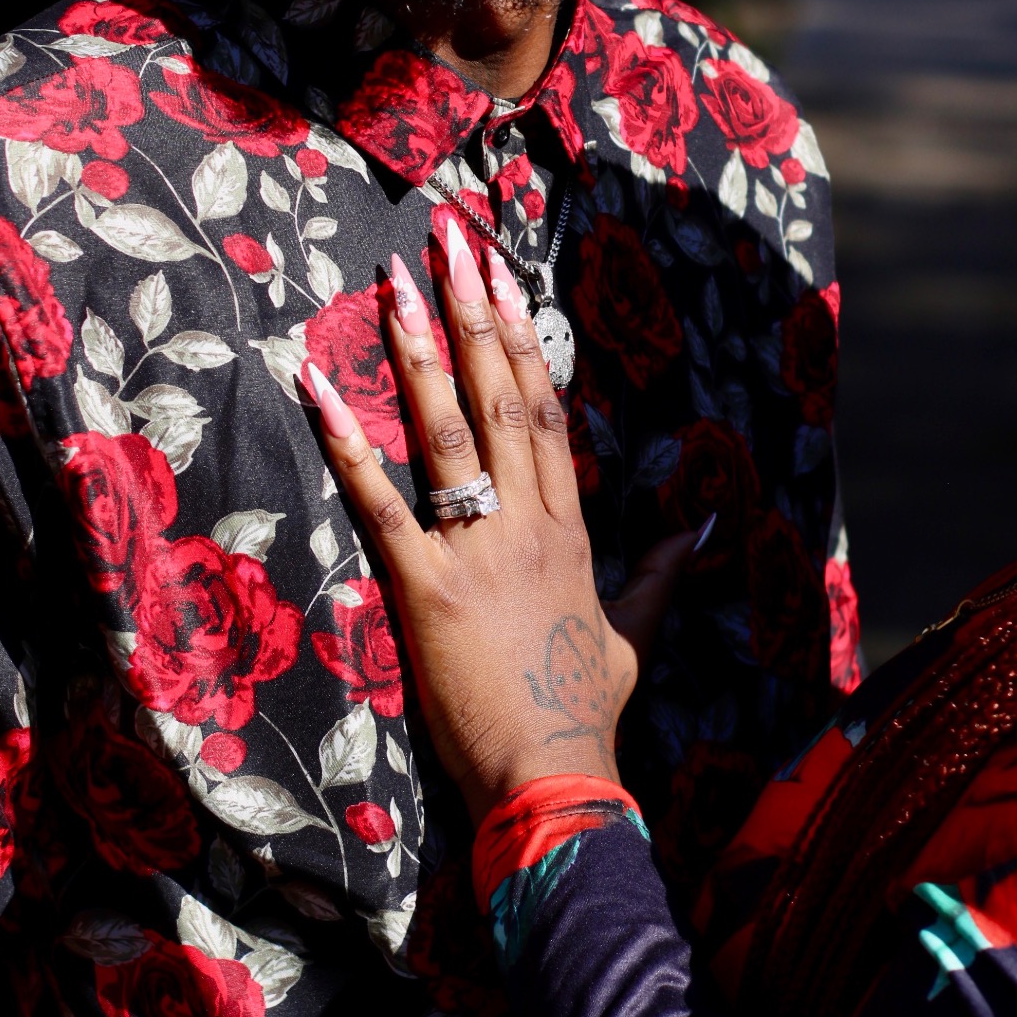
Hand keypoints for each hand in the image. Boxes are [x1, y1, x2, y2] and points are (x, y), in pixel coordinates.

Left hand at [304, 221, 698, 827]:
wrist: (555, 777)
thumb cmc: (585, 709)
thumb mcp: (634, 634)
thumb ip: (663, 572)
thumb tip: (702, 523)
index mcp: (568, 526)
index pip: (543, 408)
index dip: (520, 335)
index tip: (502, 273)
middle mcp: (527, 521)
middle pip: (500, 396)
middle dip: (474, 310)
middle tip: (450, 239)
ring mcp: (476, 549)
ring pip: (447, 430)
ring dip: (420, 349)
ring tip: (395, 282)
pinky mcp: (424, 587)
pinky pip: (379, 503)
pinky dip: (346, 441)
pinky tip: (314, 384)